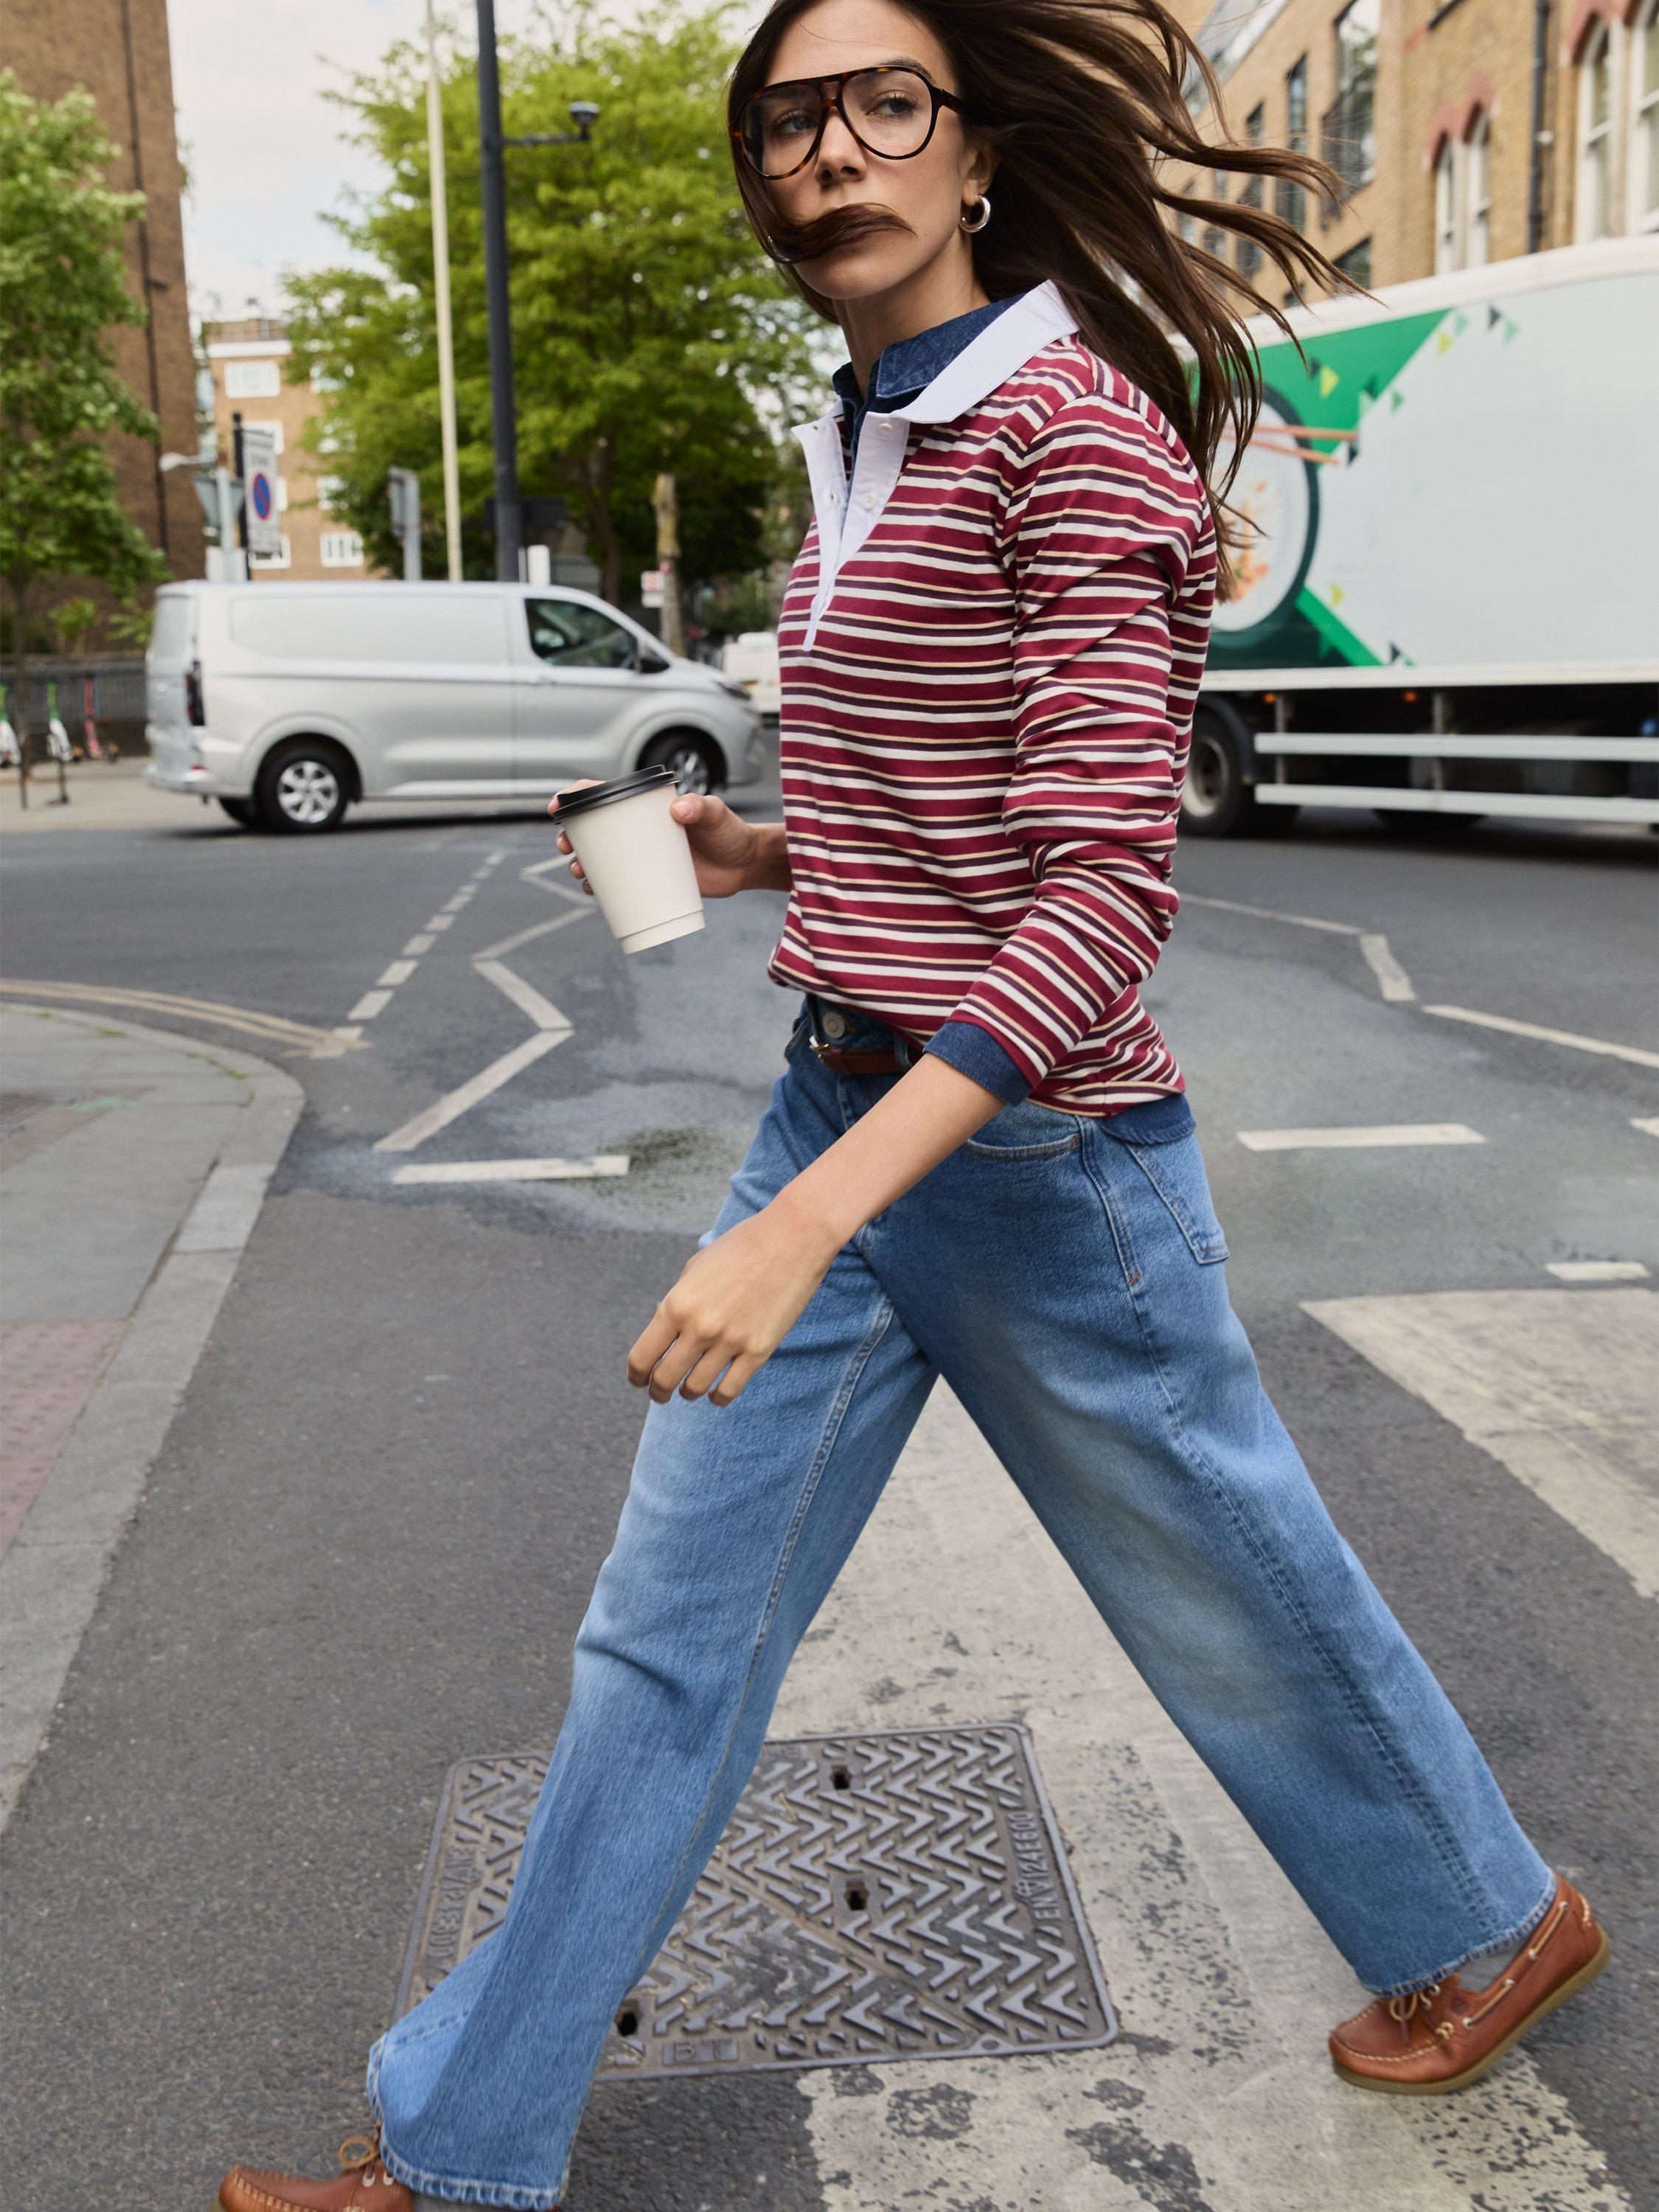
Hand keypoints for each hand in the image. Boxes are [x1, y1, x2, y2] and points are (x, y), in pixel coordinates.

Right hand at [550, 783, 760, 900]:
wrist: (743, 864)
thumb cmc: (729, 832)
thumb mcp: (716, 814)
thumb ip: (700, 807)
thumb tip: (678, 810)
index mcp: (646, 806)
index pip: (604, 794)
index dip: (575, 797)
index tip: (557, 807)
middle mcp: (639, 829)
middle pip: (593, 829)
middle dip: (570, 836)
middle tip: (566, 846)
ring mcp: (642, 855)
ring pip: (600, 858)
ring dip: (580, 863)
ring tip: (579, 871)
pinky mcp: (649, 879)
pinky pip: (617, 883)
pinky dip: (601, 887)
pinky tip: (592, 891)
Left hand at [628, 1194, 840, 1406]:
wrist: (791, 1239)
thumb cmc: (741, 1247)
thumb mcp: (695, 1269)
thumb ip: (678, 1302)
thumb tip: (667, 1333)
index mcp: (676, 1304)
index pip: (642, 1357)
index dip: (636, 1375)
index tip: (639, 1379)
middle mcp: (699, 1327)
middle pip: (664, 1379)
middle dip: (657, 1391)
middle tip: (659, 1392)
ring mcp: (730, 1341)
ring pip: (695, 1388)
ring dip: (687, 1393)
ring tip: (689, 1390)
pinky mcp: (759, 1351)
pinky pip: (729, 1390)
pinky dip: (718, 1398)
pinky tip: (715, 1394)